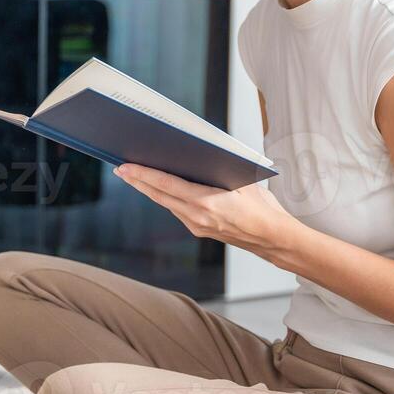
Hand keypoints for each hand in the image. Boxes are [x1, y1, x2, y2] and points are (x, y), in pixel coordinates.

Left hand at [114, 164, 294, 253]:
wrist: (273, 238)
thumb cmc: (263, 208)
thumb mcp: (243, 181)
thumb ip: (218, 170)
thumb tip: (197, 155)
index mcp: (207, 203)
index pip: (167, 185)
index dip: (143, 175)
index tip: (125, 167)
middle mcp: (197, 217)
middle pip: (159, 196)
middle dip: (138, 181)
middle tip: (120, 168)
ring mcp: (197, 226)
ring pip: (166, 204)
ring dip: (150, 190)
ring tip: (134, 176)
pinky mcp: (200, 230)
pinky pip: (177, 211)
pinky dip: (166, 198)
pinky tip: (160, 189)